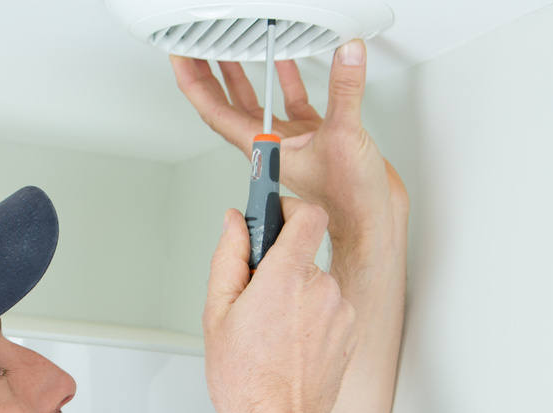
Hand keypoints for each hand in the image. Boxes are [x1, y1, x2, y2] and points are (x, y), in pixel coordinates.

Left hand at [171, 41, 406, 251]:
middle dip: (209, 78)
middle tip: (195, 53)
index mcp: (263, 149)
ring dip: (242, 79)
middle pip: (229, 106)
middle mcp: (272, 146)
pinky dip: (286, 82)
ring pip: (257, 105)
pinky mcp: (315, 138)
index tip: (182, 61)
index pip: (217, 111)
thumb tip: (346, 57)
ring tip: (228, 53)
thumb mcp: (343, 136)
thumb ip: (344, 91)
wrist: (370, 220)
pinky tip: (282, 64)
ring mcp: (291, 143)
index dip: (196, 85)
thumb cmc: (348, 200)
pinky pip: (291, 104)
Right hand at [203, 198, 356, 412]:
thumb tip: (234, 223)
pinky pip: (329, 310)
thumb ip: (228, 258)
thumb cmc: (245, 382)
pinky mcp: (351, 332)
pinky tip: (289, 347)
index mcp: (286, 277)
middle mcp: (322, 289)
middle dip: (280, 269)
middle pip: (305, 255)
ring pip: (317, 285)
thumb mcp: (217, 313)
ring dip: (296, 298)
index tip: (274, 216)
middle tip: (254, 302)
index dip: (289, 210)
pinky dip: (311, 320)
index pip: (306, 215)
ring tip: (270, 334)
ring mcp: (342, 312)